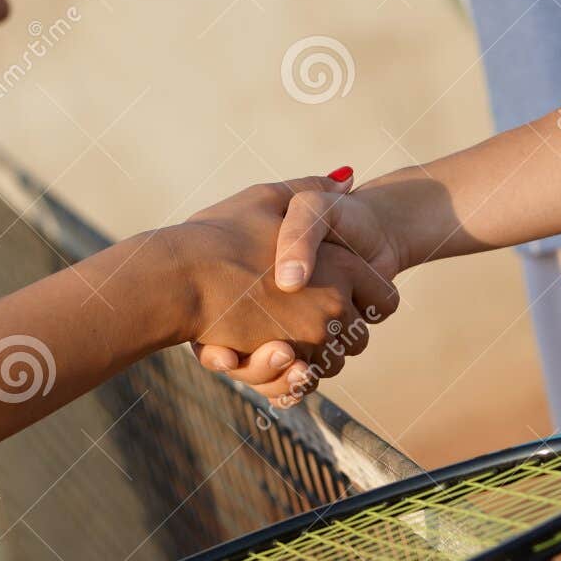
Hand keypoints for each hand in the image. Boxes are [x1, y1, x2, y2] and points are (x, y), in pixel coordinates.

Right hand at [168, 172, 398, 404]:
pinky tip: (271, 353)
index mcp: (341, 267)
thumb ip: (311, 188)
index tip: (346, 293)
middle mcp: (333, 308)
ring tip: (285, 332)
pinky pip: (302, 382)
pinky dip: (291, 376)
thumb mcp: (266, 198)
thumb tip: (347, 178)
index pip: (384, 300)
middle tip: (309, 313)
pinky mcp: (279, 367)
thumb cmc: (217, 235)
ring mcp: (308, 342)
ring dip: (313, 355)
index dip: (369, 297)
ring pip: (330, 364)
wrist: (175, 278)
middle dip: (340, 330)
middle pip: (359, 338)